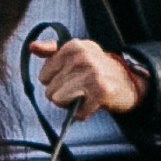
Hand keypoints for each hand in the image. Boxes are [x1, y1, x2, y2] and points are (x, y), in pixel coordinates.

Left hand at [29, 34, 143, 120]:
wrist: (129, 82)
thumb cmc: (96, 69)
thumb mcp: (75, 54)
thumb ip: (51, 51)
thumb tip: (31, 47)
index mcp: (72, 46)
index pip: (43, 77)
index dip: (56, 82)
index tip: (73, 78)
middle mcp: (81, 57)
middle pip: (50, 91)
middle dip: (64, 94)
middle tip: (82, 88)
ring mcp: (92, 73)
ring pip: (59, 101)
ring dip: (72, 104)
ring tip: (87, 95)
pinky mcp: (100, 90)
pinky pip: (77, 113)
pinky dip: (84, 113)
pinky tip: (95, 103)